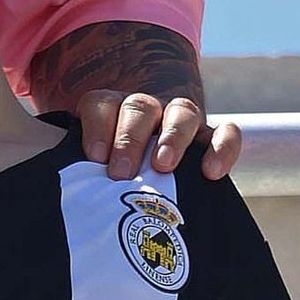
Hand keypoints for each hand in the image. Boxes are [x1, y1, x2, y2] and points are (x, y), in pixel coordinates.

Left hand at [79, 90, 241, 180]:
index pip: (101, 104)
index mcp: (112, 111)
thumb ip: (82, 172)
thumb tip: (73, 194)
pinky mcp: (210, 139)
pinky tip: (211, 173)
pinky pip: (226, 133)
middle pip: (139, 107)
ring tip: (162, 166)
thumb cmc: (113, 177)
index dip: (97, 127)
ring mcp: (181, 122)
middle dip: (129, 138)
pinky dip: (222, 148)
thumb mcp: (93, 170)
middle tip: (121, 172)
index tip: (94, 157)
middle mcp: (147, 111)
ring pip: (182, 111)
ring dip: (171, 137)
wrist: (147, 177)